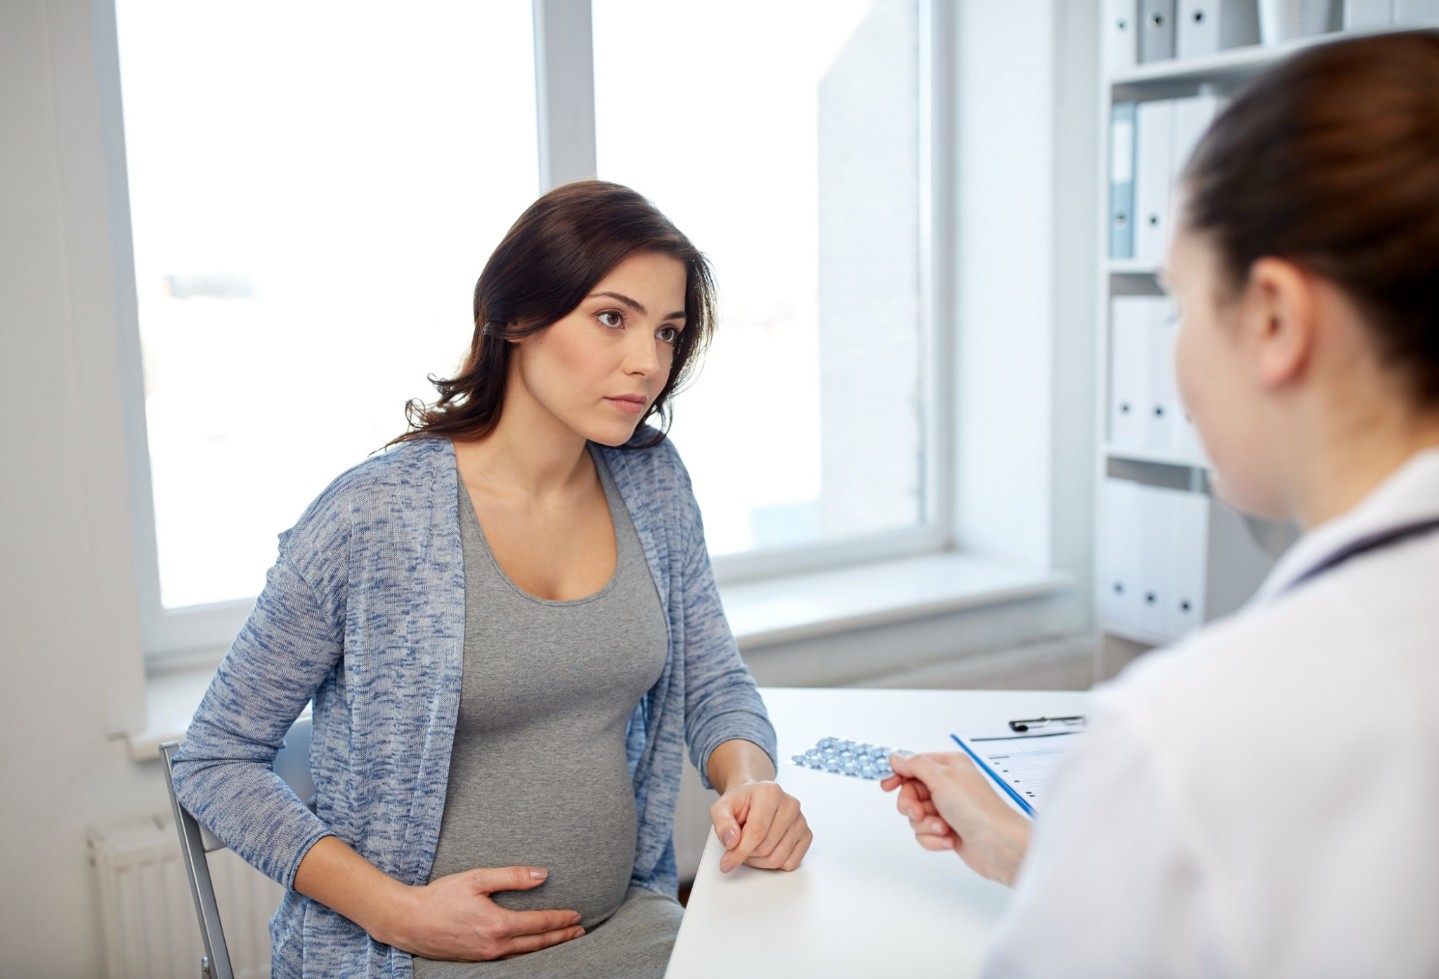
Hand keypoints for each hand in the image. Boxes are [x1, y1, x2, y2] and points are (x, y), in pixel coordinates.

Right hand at [378, 866, 584, 961]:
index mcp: (498, 924)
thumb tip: (543, 875)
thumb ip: (512, 876)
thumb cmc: (441, 896)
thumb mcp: (477, 878)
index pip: (540, 924)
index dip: (561, 920)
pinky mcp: (476, 960)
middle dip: (562, 937)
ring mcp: (486, 956)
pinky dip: (527, 954)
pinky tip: (532, 949)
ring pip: (526, 955)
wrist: (408, 921)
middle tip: (580, 931)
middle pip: (538, 944)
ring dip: (548, 948)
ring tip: (564, 940)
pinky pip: (510, 959)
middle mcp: (495, 946)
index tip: (577, 915)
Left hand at [710, 780, 812, 872]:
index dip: (739, 851)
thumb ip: (722, 823)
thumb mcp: (721, 808)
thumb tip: (731, 841)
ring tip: (750, 848)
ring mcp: (801, 820)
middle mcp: (790, 804)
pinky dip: (774, 864)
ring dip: (759, 861)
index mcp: (770, 792)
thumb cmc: (740, 804)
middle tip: (738, 847)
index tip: (726, 862)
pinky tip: (765, 850)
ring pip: (778, 858)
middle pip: (766, 847)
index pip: (756, 831)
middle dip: (747, 854)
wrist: (754, 799)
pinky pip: (790, 863)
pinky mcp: (806, 835)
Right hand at [880, 752, 1031, 885]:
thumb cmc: (978, 809)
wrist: (998, 845)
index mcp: (949, 766)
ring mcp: (947, 809)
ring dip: (926, 825)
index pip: (914, 765)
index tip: (887, 785)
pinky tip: (950, 839)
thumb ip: (915, 765)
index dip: (899, 775)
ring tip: (944, 828)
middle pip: (910, 793)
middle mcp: (948, 786)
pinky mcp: (948, 831)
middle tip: (920, 812)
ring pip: (916, 816)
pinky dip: (934, 839)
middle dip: (913, 806)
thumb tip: (896, 758)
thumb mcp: (942, 778)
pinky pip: (924, 834)